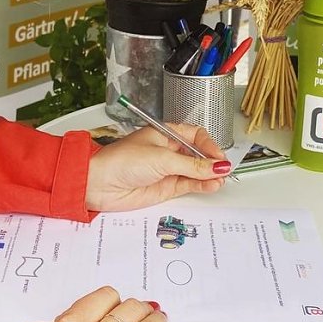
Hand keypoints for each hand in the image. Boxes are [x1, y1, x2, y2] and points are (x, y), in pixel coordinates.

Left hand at [85, 124, 229, 211]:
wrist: (99, 183)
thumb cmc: (120, 161)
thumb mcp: (162, 159)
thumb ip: (193, 165)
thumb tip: (217, 166)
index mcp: (165, 133)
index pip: (196, 135)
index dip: (210, 145)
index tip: (219, 156)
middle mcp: (167, 150)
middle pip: (199, 154)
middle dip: (212, 161)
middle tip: (223, 169)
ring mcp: (167, 170)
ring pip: (196, 171)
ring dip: (209, 175)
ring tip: (219, 179)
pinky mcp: (165, 187)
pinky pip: (189, 185)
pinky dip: (202, 185)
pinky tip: (211, 185)